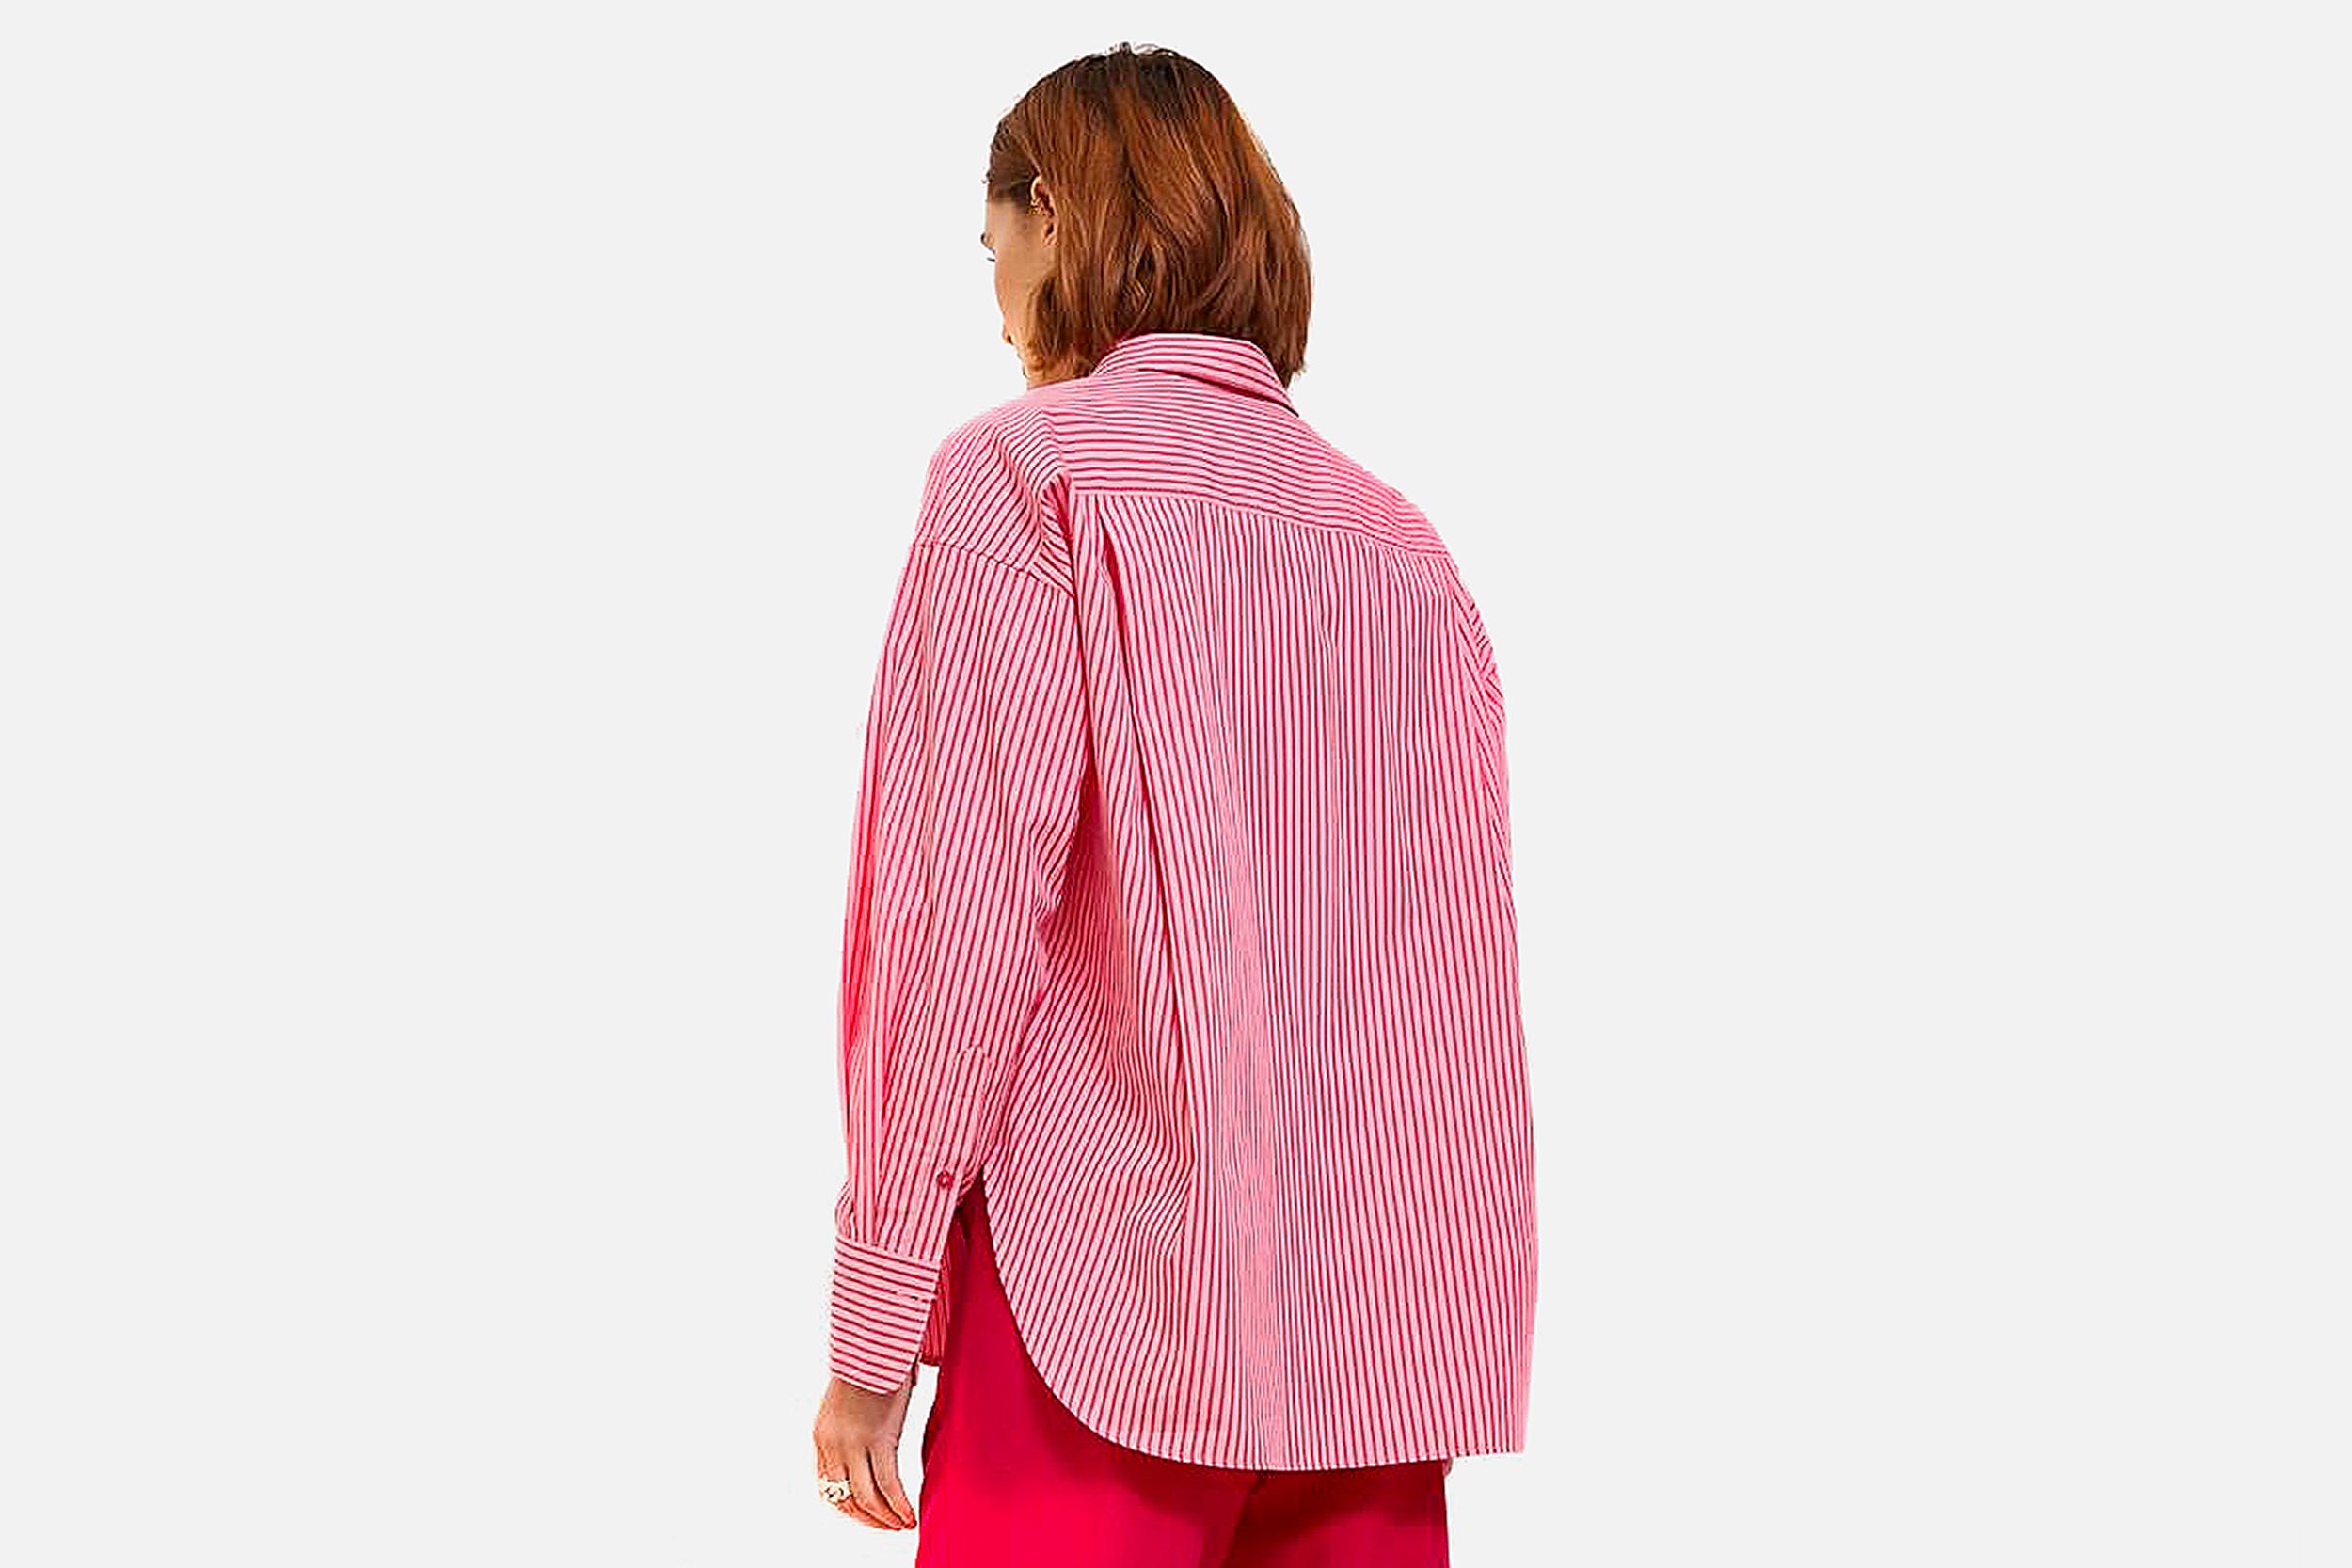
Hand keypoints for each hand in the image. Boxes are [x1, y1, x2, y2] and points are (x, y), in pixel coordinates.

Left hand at [812, 1368, 919, 1530]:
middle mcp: (832, 1444)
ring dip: (885, 1517)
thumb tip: (881, 1430)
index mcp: (823, 1435)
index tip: (869, 1514)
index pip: (828, 1486)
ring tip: (903, 1524)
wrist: (872, 1341)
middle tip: (888, 1526)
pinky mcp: (878, 1439)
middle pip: (845, 1498)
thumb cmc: (870, 1363)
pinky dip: (899, 1505)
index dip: (849, 1506)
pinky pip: (888, 1485)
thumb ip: (859, 1421)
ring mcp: (853, 1444)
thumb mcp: (853, 1399)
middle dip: (868, 1518)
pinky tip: (911, 1514)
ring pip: (865, 1498)